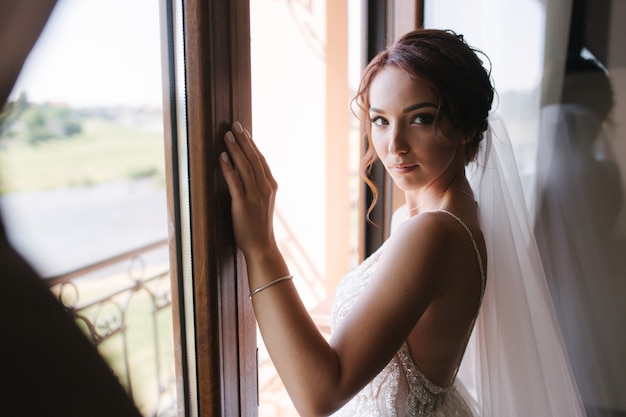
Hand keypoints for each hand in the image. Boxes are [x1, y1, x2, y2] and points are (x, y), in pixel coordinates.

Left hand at [220, 121, 277, 256]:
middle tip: (234, 125)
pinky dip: (228, 168)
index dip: (251, 144)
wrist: (261, 246)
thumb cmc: (258, 225)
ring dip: (235, 149)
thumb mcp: (262, 202)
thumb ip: (257, 187)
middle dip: (243, 141)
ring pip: (245, 166)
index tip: (244, 131)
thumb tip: (245, 173)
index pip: (260, 160)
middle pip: (253, 158)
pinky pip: (235, 181)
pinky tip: (222, 156)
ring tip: (227, 136)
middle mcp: (265, 188)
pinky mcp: (243, 204)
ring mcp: (255, 195)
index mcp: (270, 186)